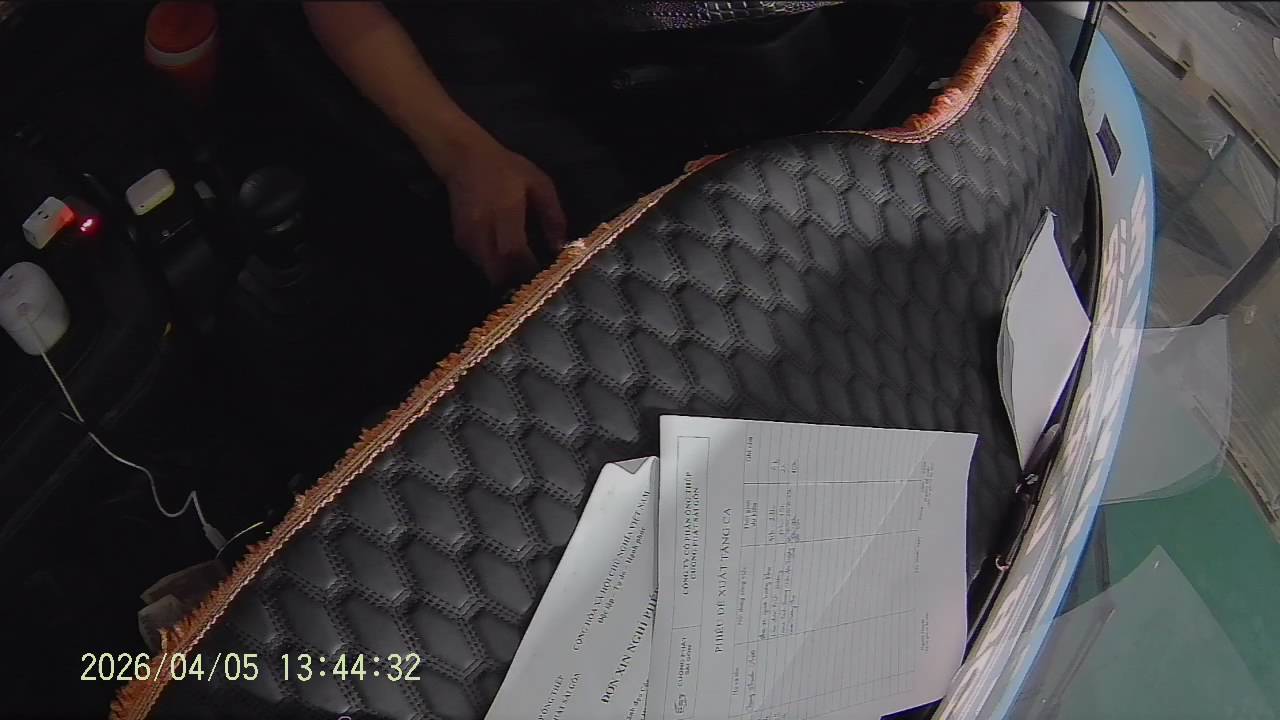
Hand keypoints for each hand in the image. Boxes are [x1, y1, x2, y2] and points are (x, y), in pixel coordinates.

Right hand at [440, 139, 566, 286]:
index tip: (545, 277)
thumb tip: (559, 247)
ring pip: (487, 271)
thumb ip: (552, 215)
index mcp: (505, 212)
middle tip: (535, 284)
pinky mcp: (460, 240)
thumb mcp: (539, 183)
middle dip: (517, 282)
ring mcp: (468, 236)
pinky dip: (494, 268)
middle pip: (497, 270)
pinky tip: (508, 264)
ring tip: (524, 277)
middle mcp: (483, 228)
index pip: (514, 252)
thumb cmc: (506, 168)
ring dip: (505, 278)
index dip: (529, 270)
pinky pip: (479, 264)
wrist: (464, 158)